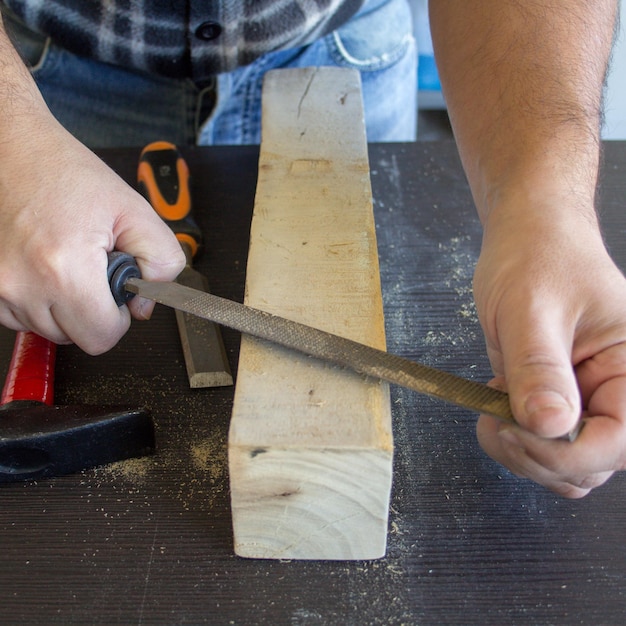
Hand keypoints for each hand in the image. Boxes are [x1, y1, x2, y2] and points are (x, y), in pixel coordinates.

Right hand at [0, 112, 184, 353]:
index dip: (119, 318)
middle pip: (74, 339)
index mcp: (64, 268)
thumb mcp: (135, 211)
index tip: (117, 294)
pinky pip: (17, 316)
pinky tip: (42, 267)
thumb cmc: (66, 173)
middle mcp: (21, 283)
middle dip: (93, 313)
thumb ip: (161, 262)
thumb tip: (145, 303)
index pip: (102, 337)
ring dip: (63, 307)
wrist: (9, 147)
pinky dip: (36, 300)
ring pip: (45, 330)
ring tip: (64, 262)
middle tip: (92, 271)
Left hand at [473, 202, 625, 496]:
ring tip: (494, 410)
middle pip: (591, 464)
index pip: (617, 442)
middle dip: (537, 456)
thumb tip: (550, 425)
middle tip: (496, 418)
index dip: (562, 452)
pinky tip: (496, 404)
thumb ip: (540, 367)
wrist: (525, 239)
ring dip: (522, 455)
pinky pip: (542, 447)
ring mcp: (585, 401)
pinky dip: (513, 441)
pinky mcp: (556, 402)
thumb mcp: (532, 309)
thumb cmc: (536, 258)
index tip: (514, 428)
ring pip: (565, 466)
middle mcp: (617, 392)